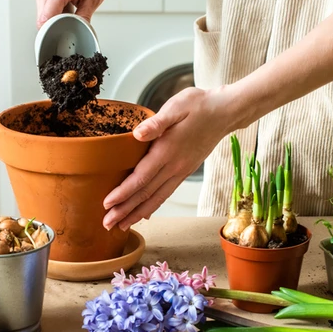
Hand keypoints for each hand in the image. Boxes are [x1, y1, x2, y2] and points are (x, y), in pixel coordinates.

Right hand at [36, 0, 115, 26]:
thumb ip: (83, 18)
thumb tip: (77, 32)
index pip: (46, 17)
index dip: (52, 31)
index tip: (60, 37)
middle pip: (42, 18)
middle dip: (55, 25)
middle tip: (72, 24)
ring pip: (41, 14)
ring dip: (54, 18)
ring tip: (71, 10)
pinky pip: (44, 7)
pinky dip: (54, 11)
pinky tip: (67, 6)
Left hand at [103, 87, 237, 230]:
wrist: (225, 112)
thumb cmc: (199, 105)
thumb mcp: (176, 107)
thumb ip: (156, 123)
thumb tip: (137, 134)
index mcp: (167, 150)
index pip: (141, 178)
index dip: (123, 193)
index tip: (107, 204)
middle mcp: (174, 166)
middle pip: (146, 194)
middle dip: (125, 211)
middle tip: (107, 224)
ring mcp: (181, 171)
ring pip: (157, 198)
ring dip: (138, 213)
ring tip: (122, 225)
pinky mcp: (185, 171)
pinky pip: (166, 193)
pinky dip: (153, 205)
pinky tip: (144, 213)